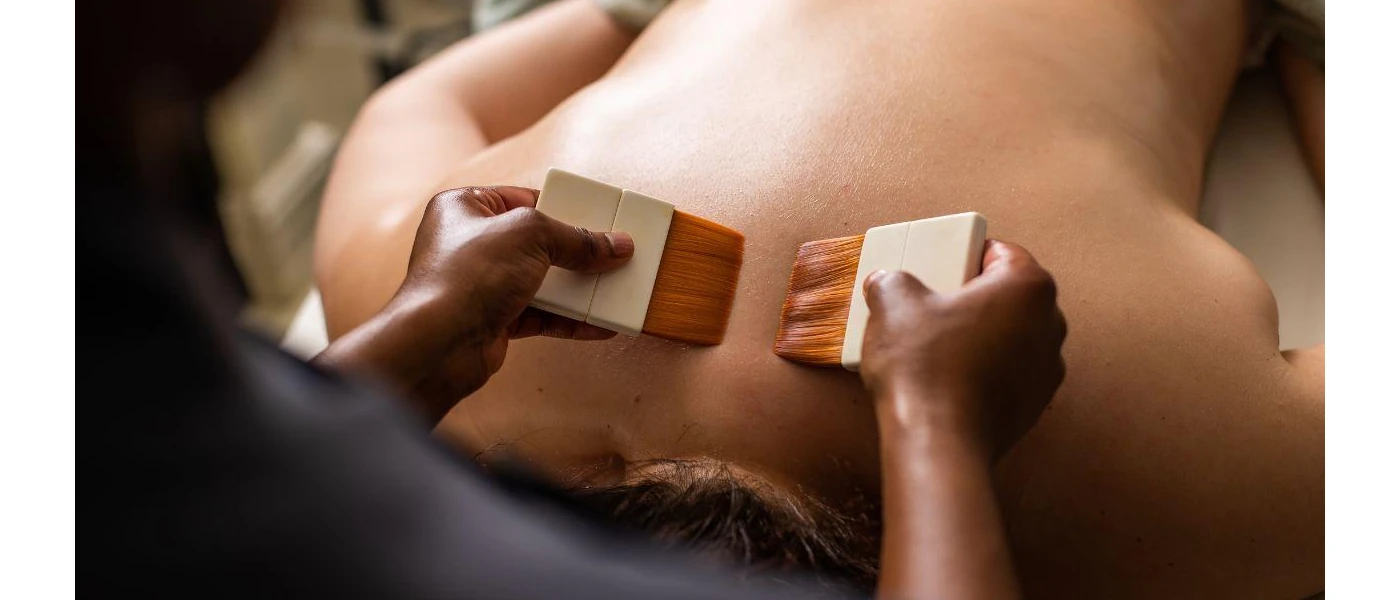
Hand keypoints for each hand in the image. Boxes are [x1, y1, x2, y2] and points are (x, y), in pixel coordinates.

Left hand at [313, 186, 633, 419]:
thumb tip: (615, 244)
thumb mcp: (531, 234)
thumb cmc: (466, 274)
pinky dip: (571, 319)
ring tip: (615, 288)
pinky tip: (600, 323)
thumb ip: (576, 237)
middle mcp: (469, 243)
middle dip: (576, 251)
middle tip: (614, 253)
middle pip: (537, 242)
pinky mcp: (493, 320)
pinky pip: (541, 315)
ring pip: (541, 281)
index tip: (599, 216)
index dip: (564, 206)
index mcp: (464, 207)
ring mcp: (481, 284)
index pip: (524, 198)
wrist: (439, 342)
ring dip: (578, 288)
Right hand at [860, 240, 1066, 460]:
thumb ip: (892, 280)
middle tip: (931, 305)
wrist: (938, 443)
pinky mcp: (1034, 405)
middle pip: (1006, 295)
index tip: (937, 267)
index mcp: (1028, 287)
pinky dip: (981, 369)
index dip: (962, 254)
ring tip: (934, 346)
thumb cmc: (926, 369)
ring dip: (977, 335)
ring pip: (1008, 335)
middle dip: (971, 297)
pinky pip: (1006, 372)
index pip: (999, 252)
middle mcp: (1050, 324)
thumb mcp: (893, 304)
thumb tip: (887, 283)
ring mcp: (1048, 369)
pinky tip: (945, 378)